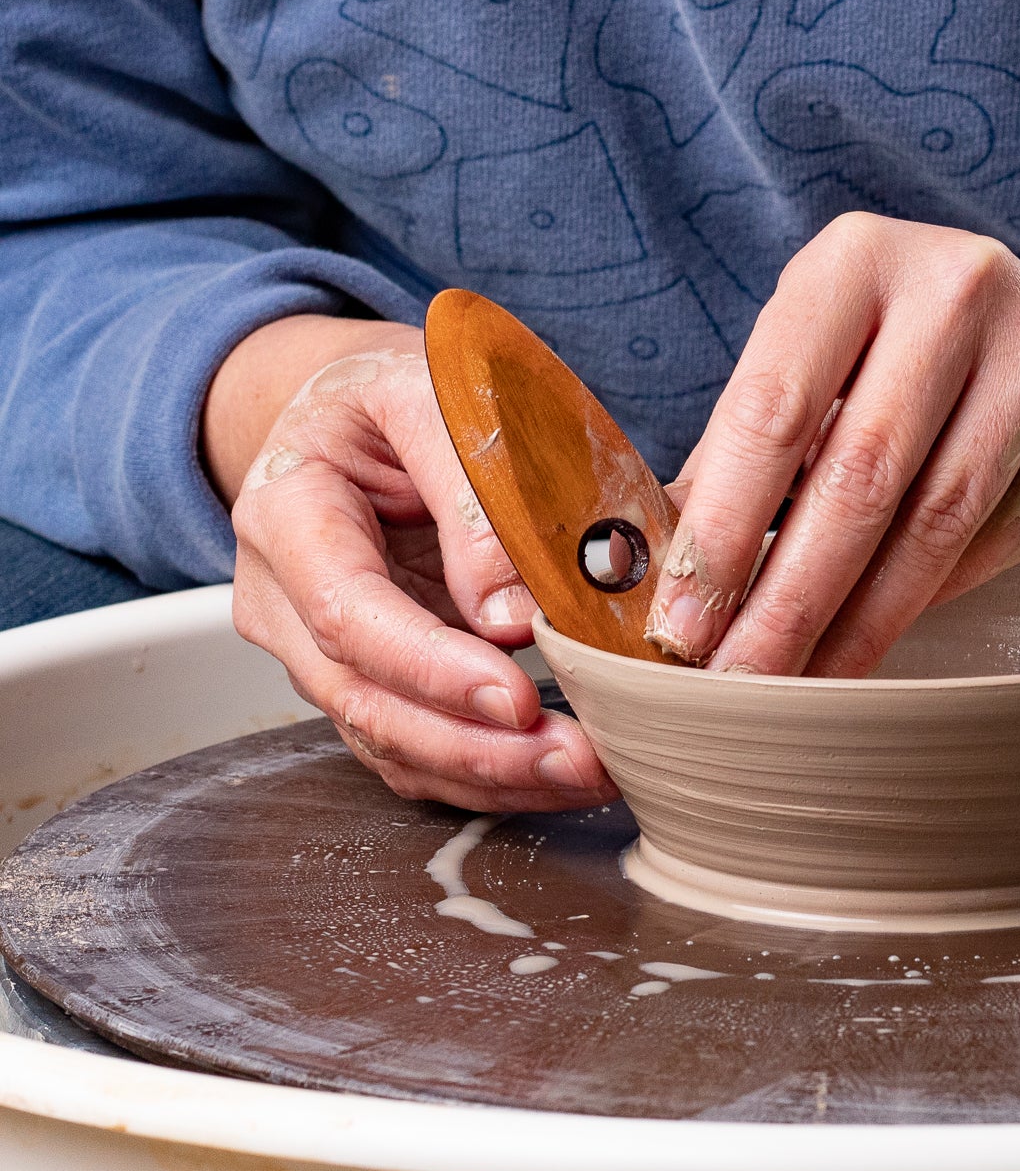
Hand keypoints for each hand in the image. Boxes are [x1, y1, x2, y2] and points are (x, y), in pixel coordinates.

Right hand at [216, 317, 614, 809]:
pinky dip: (483, 772)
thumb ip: (470, 493)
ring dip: (488, 773)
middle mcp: (284, 598)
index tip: (517, 698)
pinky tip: (552, 774)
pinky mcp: (363, 679)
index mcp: (287, 513)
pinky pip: (413, 747)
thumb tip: (509, 617)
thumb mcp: (433, 398)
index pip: (349, 614)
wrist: (354, 413)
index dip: (433, 668)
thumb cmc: (394, 395)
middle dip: (474, 746)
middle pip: (366, 701)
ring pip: (390, 740)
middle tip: (574, 760)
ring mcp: (317, 649)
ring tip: (584, 774)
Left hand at [646, 213, 1019, 676]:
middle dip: (786, 601)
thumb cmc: (906, 363)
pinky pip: (1003, 536)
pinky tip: (878, 641)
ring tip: (801, 686)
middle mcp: (951, 284)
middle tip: (736, 686)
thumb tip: (646, 570)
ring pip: (935, 518)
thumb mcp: (819, 371)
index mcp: (851, 260)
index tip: (679, 629)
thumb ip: (740, 455)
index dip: (720, 532)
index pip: (769, 411)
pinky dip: (933, 598)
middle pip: (856, 475)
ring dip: (858, 620)